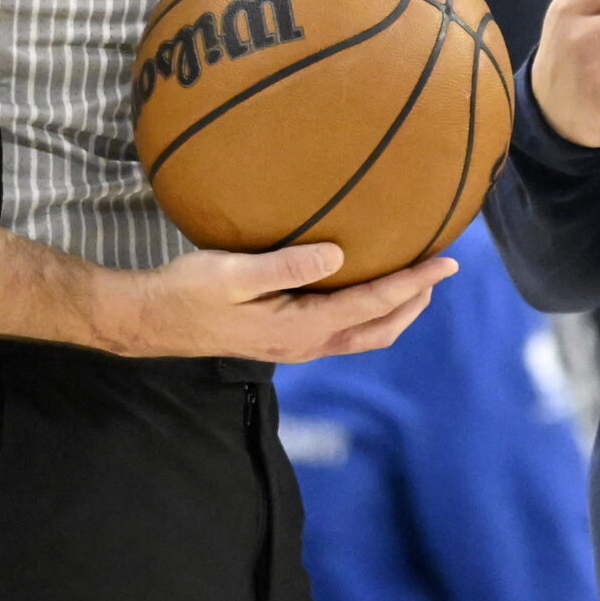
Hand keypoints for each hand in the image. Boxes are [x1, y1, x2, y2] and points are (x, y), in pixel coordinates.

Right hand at [95, 242, 456, 363]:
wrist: (152, 321)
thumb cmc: (186, 292)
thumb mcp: (232, 273)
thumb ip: (286, 265)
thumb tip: (339, 255)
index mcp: (300, 328)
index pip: (372, 304)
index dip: (414, 282)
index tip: (447, 262)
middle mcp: (306, 344)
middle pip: (381, 329)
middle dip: (416, 299)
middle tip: (442, 267)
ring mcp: (297, 346)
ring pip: (365, 334)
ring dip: (397, 309)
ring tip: (417, 279)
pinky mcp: (286, 338)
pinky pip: (344, 329)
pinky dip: (369, 310)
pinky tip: (365, 285)